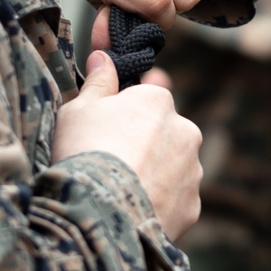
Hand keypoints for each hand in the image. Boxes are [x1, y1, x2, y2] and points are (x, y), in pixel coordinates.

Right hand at [51, 50, 201, 240]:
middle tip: (112, 162)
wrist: (99, 213)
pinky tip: (133, 212)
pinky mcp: (192, 207)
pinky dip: (159, 205)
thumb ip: (97, 83)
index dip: (131, 108)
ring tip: (120, 192)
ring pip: (174, 168)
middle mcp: (185, 132)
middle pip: (165, 133)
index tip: (115, 122)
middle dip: (146, 144)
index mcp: (158, 101)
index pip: (151, 94)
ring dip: (155, 175)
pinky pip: (175, 201)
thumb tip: (103, 58)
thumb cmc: (84, 152)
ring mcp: (192, 171)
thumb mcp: (78, 111)